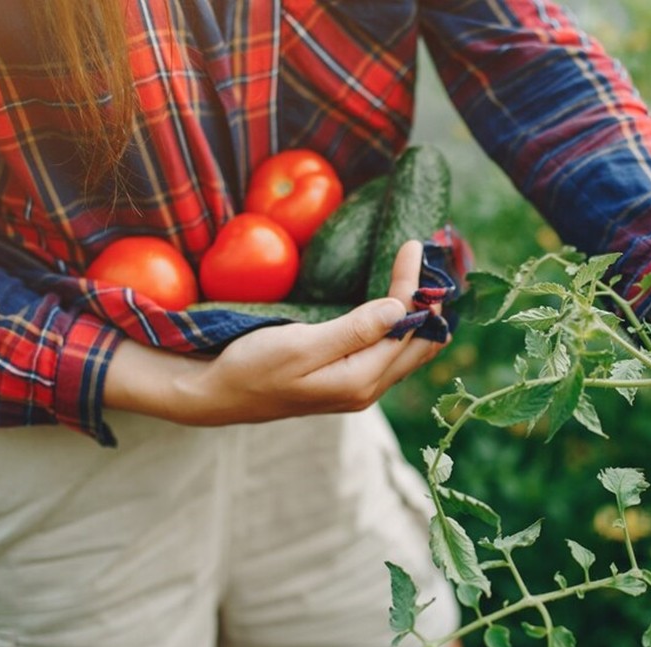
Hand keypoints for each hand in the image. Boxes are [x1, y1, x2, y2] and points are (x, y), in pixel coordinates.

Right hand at [104, 240, 446, 423]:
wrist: (216, 395)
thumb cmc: (252, 366)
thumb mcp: (300, 345)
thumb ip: (353, 331)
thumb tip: (399, 309)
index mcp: (361, 379)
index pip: (406, 327)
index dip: (414, 286)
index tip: (413, 246)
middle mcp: (368, 388)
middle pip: (420, 344)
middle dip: (432, 304)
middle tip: (434, 261)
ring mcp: (358, 386)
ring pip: (409, 351)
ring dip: (422, 316)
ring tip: (426, 279)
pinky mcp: (347, 380)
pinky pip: (390, 353)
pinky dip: (404, 327)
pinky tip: (401, 307)